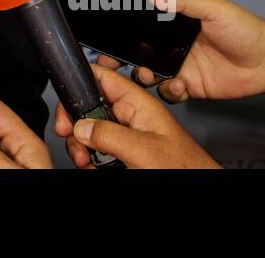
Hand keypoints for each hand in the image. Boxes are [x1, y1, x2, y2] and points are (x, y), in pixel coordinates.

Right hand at [54, 64, 219, 168]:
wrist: (197, 187)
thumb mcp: (144, 148)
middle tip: (73, 139)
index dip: (79, 84)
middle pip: (89, 108)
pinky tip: (93, 167)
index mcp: (139, 103)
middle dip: (76, 124)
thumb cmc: (185, 167)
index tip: (67, 106)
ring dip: (81, 146)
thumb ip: (110, 134)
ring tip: (86, 161)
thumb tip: (80, 125)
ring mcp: (127, 136)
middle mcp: (131, 117)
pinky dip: (90, 160)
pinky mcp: (124, 154)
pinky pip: (98, 151)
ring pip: (90, 132)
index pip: (102, 77)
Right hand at [124, 0, 264, 102]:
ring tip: (147, 74)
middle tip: (111, 62)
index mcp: (175, 23)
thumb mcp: (212, 8)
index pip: (142, 25)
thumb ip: (182, 1)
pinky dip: (169, 92)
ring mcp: (181, 67)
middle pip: (138, 52)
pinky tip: (180, 86)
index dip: (123, 32)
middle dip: (122, 58)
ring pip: (149, 75)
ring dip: (143, 77)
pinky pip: (169, 94)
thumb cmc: (245, 29)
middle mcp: (173, 45)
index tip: (108, 35)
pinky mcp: (191, 87)